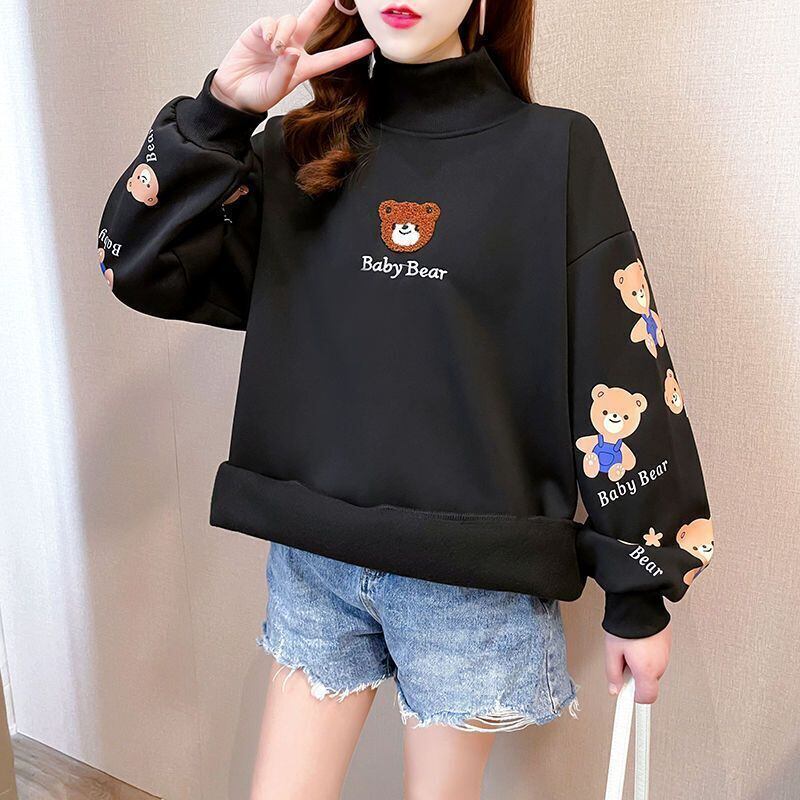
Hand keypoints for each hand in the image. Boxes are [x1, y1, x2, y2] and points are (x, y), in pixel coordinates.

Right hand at [210, 0, 375, 114]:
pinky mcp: (260, 31)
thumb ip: (286, 72)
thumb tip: (292, 51)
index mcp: (303, 68)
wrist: (232, 93)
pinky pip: (270, 21)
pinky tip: (266, 42)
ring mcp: (277, 39)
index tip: (370, 45)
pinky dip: (270, 29)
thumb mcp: (275, 90)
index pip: (331, 58)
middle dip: (322, 5)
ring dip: (284, 31)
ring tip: (275, 49)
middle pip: (312, 22)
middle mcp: (293, 49)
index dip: (351, 52)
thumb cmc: (256, 95)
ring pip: (290, 20)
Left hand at [604, 621, 670, 703]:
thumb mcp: (612, 651)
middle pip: (648, 682)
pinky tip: (638, 642)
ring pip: (652, 669)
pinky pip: (657, 657)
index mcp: (647, 670)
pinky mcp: (667, 644)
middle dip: (635, 676)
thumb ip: (613, 674)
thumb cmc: (626, 624)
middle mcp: (661, 664)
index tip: (627, 705)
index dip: (634, 700)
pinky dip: (648, 654)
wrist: (640, 603)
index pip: (646, 698)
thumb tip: (614, 689)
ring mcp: (666, 654)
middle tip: (623, 660)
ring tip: (630, 646)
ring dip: (641, 664)